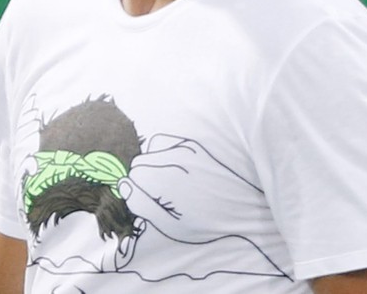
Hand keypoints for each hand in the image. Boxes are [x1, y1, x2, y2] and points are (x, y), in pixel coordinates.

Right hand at [117, 134, 263, 244]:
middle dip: (144, 178)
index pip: (132, 177)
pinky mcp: (192, 145)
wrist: (243, 210)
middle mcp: (174, 159)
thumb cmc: (206, 223)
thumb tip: (122, 184)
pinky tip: (174, 169)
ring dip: (153, 165)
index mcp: (167, 179)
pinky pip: (163, 142)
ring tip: (168, 182)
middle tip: (163, 196)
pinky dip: (163, 153)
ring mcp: (184, 149)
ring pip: (149, 151)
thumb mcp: (170, 225)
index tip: (154, 203)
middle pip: (139, 163)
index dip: (139, 192)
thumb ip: (141, 204)